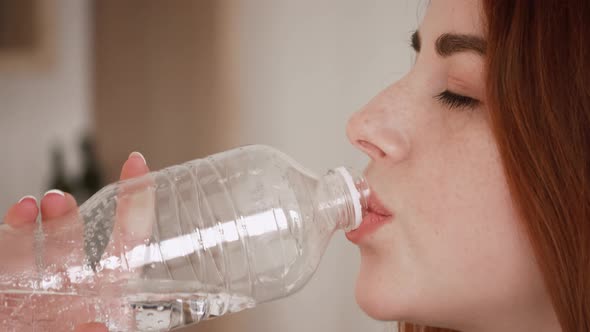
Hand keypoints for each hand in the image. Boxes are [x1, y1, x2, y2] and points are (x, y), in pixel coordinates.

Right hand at [2, 152, 149, 331]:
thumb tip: (97, 329)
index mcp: (109, 296)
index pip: (128, 240)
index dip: (135, 201)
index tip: (136, 163)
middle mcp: (72, 288)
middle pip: (73, 240)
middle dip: (67, 215)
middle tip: (58, 200)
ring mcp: (36, 290)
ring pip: (34, 245)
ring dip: (32, 222)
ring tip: (31, 207)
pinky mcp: (6, 293)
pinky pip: (5, 257)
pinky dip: (8, 233)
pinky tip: (15, 218)